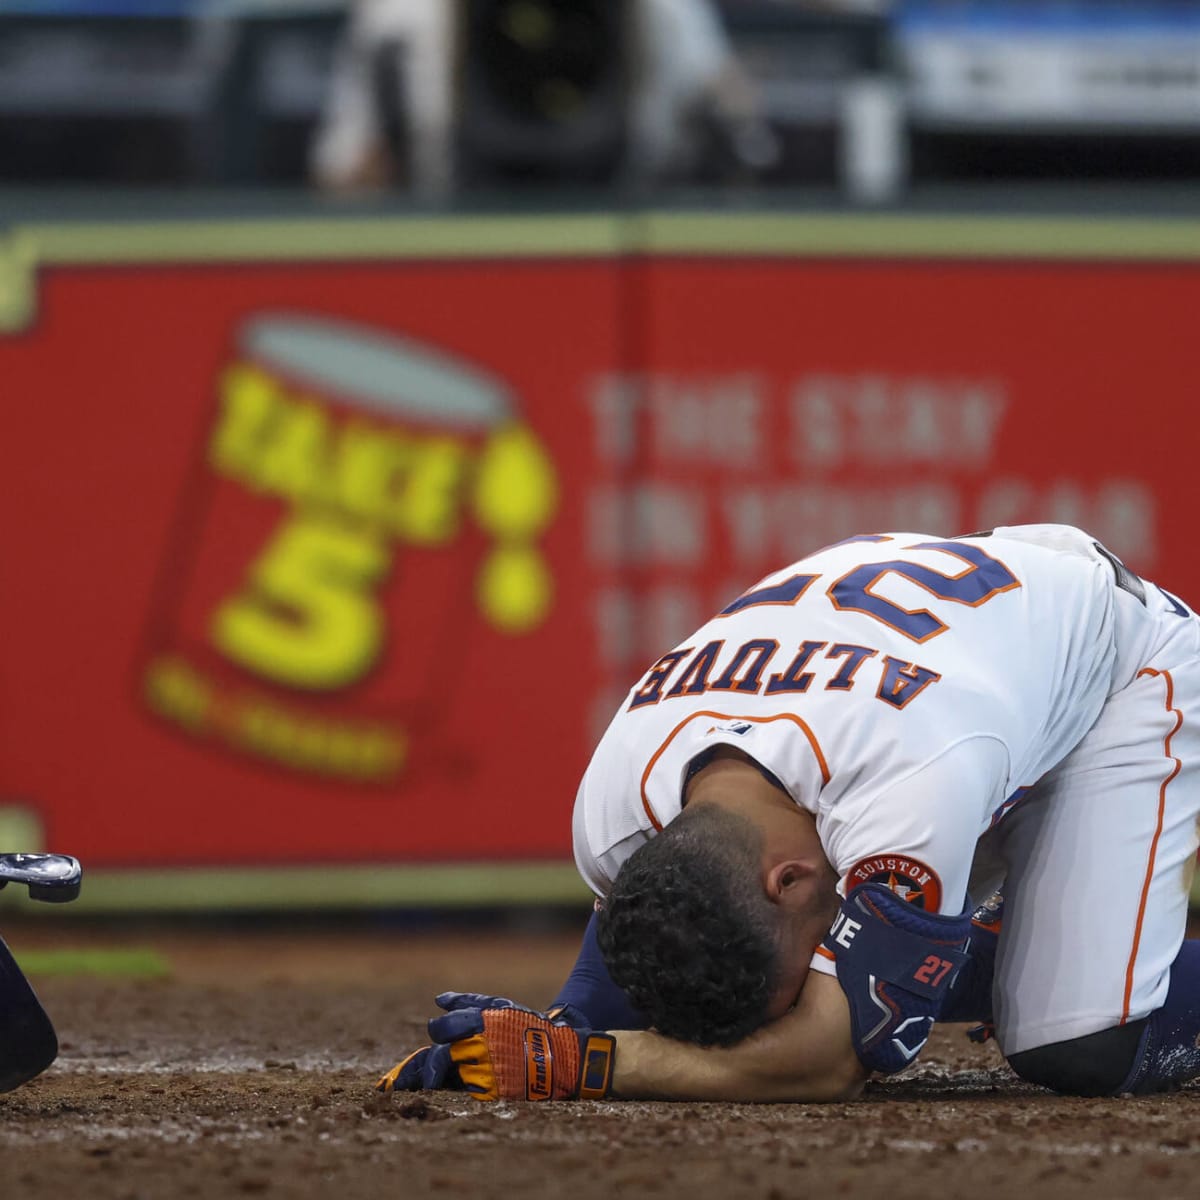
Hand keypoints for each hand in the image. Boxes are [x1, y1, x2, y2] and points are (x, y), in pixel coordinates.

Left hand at [376, 993, 614, 1101]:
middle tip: (398, 1082)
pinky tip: (452, 1091)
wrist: (560, 1057)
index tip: (435, 1032)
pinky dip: (456, 1091)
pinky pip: (463, 1093)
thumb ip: (468, 1002)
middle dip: (417, 1070)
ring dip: (435, 1080)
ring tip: (423, 1085)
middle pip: (437, 1059)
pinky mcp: (490, 1094)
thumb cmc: (527, 1027)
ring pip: (447, 1077)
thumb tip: (438, 1000)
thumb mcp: (501, 1006)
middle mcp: (479, 1047)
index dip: (437, 1031)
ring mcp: (484, 1072)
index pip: (442, 1028)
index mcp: (481, 1022)